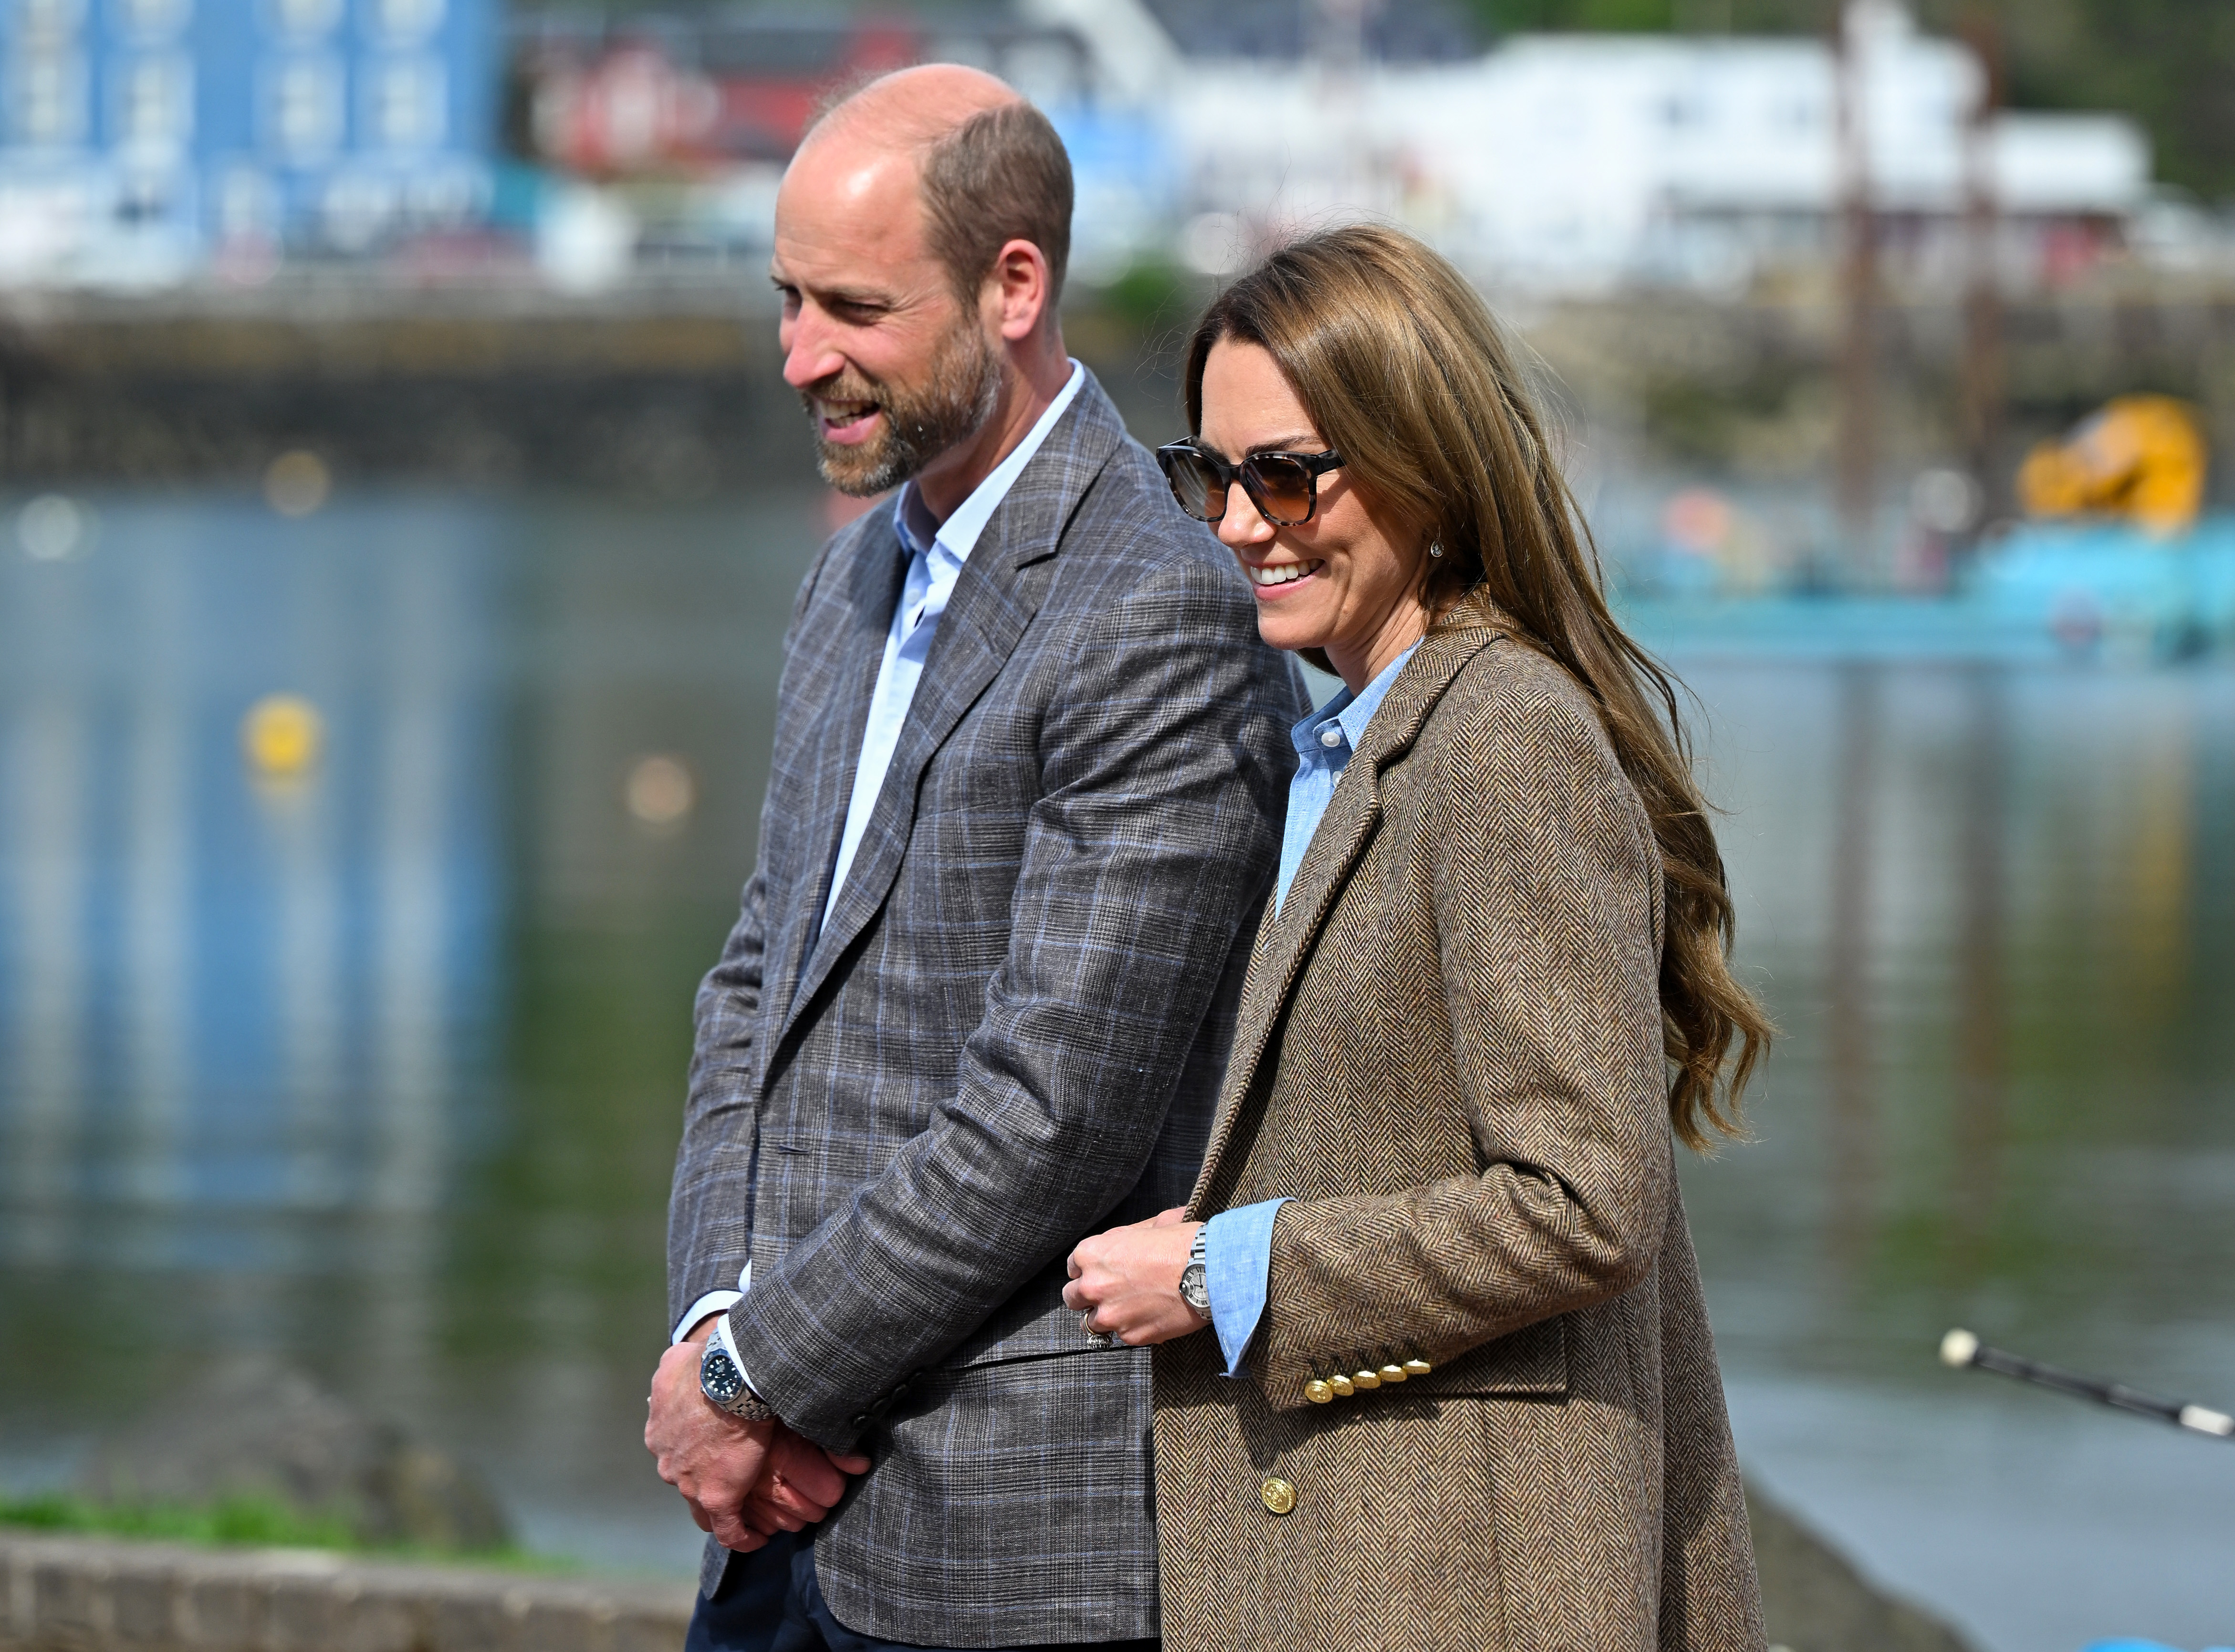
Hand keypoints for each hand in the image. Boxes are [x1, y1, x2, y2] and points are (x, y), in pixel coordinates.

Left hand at [646, 1320, 875, 1550]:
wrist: (729, 1378)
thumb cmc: (707, 1361)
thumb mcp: (675, 1361)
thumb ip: (672, 1372)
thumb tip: (677, 1368)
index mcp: (659, 1432)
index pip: (674, 1450)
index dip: (693, 1452)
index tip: (712, 1451)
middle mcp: (667, 1461)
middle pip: (685, 1479)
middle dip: (705, 1480)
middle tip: (733, 1479)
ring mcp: (689, 1482)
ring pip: (703, 1508)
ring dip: (721, 1511)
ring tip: (745, 1515)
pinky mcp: (717, 1496)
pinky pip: (729, 1529)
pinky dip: (741, 1536)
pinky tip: (757, 1539)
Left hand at [1063, 1206, 1207, 1347]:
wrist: (1210, 1270)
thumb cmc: (1182, 1242)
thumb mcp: (1150, 1225)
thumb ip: (1126, 1238)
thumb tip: (1126, 1242)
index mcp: (1092, 1254)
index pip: (1073, 1267)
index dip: (1089, 1269)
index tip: (1102, 1272)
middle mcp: (1094, 1286)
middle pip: (1073, 1298)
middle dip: (1089, 1296)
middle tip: (1111, 1293)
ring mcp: (1111, 1315)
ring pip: (1092, 1324)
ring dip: (1106, 1317)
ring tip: (1129, 1309)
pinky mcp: (1132, 1336)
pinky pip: (1122, 1336)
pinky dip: (1132, 1329)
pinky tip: (1150, 1316)